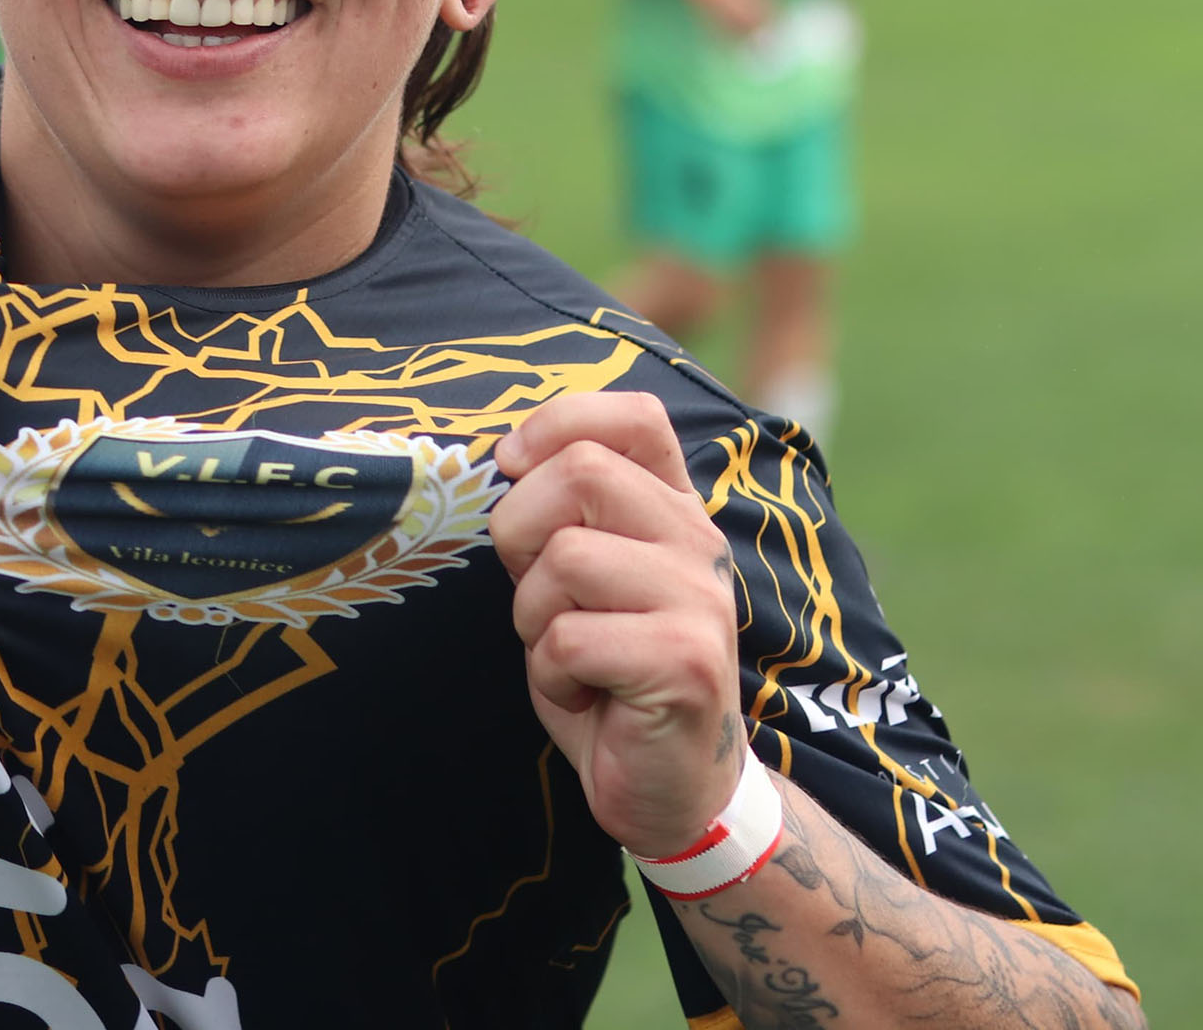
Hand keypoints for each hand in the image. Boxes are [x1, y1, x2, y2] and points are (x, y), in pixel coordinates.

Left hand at [492, 392, 743, 859]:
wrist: (671, 785)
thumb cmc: (607, 671)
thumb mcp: (580, 577)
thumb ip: (561, 515)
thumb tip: (503, 456)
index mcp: (674, 509)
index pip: (633, 416)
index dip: (557, 423)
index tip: (512, 468)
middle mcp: (697, 541)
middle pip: (580, 471)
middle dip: (521, 532)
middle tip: (538, 593)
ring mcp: (698, 599)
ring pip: (565, 558)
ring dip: (534, 616)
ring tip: (568, 653)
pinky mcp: (684, 661)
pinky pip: (567, 639)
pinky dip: (550, 675)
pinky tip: (585, 695)